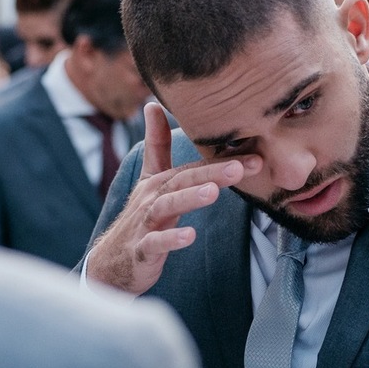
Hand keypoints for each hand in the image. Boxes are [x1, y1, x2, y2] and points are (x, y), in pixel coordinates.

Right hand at [86, 102, 259, 294]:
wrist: (112, 262)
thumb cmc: (140, 218)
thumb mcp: (149, 179)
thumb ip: (156, 145)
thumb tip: (152, 104)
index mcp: (160, 182)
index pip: (194, 168)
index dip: (222, 161)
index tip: (255, 156)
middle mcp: (152, 197)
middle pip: (183, 181)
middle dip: (212, 173)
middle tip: (241, 168)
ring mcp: (145, 223)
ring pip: (167, 206)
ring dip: (190, 198)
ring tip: (213, 193)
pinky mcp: (141, 250)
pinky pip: (155, 243)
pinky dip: (171, 239)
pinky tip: (190, 235)